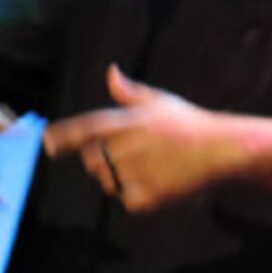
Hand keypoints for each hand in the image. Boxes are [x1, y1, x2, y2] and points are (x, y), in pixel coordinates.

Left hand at [43, 67, 241, 212]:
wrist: (224, 150)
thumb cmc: (191, 124)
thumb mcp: (161, 102)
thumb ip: (129, 92)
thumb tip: (110, 72)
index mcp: (129, 122)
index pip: (86, 129)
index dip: (63, 136)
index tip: (48, 143)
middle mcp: (129, 146)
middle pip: (92, 161)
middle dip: (102, 161)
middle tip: (129, 157)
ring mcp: (138, 172)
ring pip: (108, 182)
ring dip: (119, 179)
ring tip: (150, 169)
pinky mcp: (148, 195)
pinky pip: (126, 200)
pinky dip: (136, 197)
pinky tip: (158, 183)